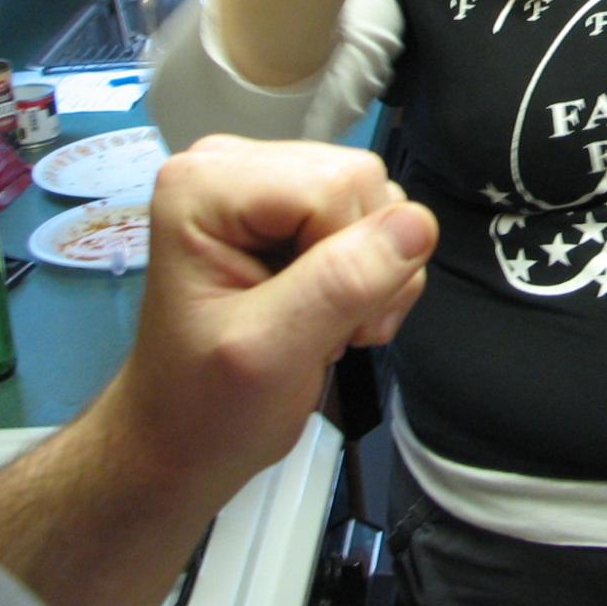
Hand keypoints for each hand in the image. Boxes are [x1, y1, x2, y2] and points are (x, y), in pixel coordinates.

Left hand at [103, 135, 435, 495]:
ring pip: (379, 201)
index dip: (348, 255)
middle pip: (360, 183)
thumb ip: (340, 284)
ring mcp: (267, 182)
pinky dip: (374, 276)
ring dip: (372, 276)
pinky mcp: (296, 207)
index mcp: (206, 184)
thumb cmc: (207, 407)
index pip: (335, 184)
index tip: (311, 321)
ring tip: (323, 327)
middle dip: (363, 265)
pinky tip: (334, 314)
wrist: (186, 440)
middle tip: (322, 329)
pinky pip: (377, 219)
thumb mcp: (269, 354)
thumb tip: (420, 224)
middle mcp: (233, 165)